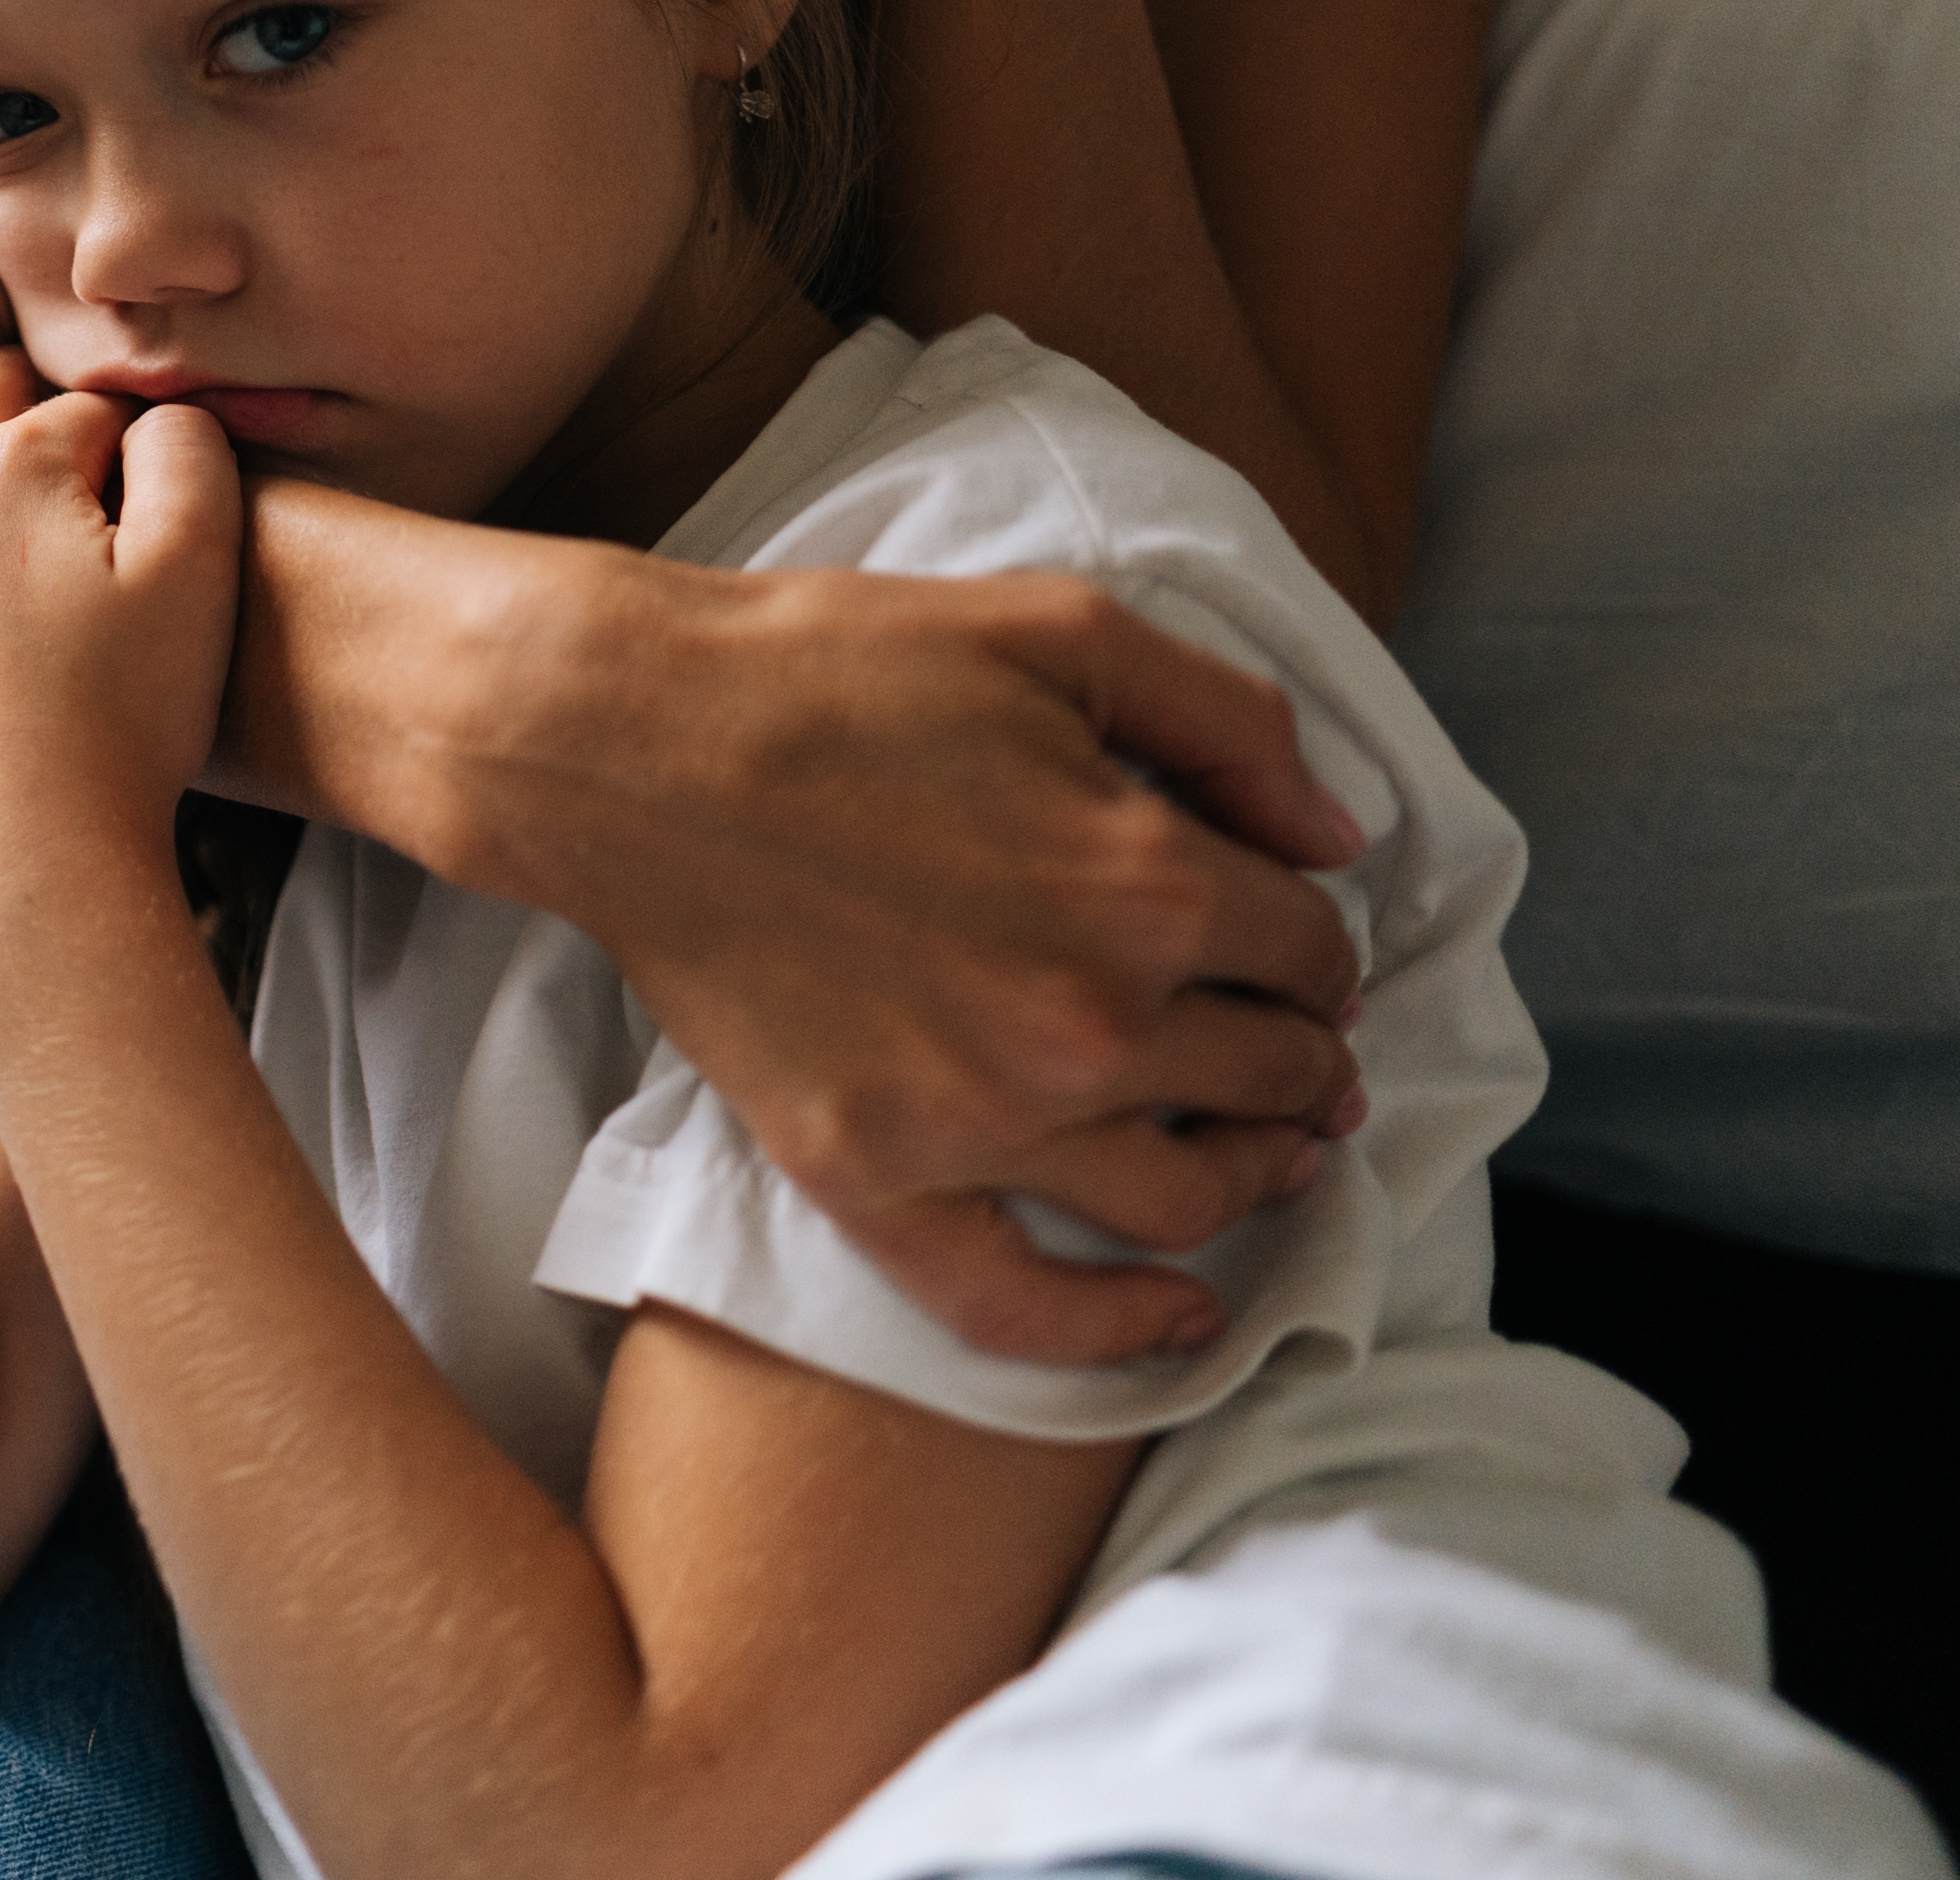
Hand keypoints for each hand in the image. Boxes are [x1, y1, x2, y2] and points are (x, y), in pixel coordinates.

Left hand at [0, 351, 245, 930]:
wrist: (19, 861)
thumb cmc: (125, 722)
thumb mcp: (200, 567)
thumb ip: (187, 444)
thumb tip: (145, 408)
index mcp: (4, 458)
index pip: (84, 417)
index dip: (125, 473)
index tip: (134, 548)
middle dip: (26, 455)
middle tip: (68, 550)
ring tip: (6, 606)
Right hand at [224, 488, 1369, 1364]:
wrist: (621, 742)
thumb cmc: (833, 667)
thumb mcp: (1059, 629)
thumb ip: (1231, 721)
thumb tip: (1338, 840)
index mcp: (1147, 880)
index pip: (1309, 948)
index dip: (1317, 940)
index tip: (1288, 936)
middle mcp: (1087, 1023)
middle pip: (1268, 1074)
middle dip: (1303, 1053)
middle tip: (1293, 1042)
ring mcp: (978, 1119)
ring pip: (1184, 1196)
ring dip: (1253, 1173)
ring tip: (1264, 1149)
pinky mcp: (871, 1177)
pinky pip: (1018, 1306)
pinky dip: (1119, 1331)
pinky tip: (1186, 1314)